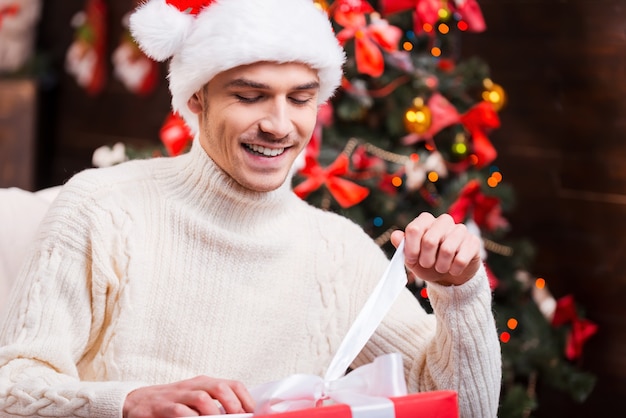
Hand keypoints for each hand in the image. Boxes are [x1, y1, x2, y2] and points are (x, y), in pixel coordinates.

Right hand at [123, 376, 254, 417]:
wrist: (136, 401)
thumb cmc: (171, 403)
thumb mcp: (194, 399)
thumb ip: (214, 404)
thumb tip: (240, 414)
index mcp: (204, 383)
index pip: (232, 384)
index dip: (246, 399)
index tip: (252, 413)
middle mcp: (192, 386)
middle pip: (219, 387)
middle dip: (233, 404)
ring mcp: (176, 396)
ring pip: (201, 398)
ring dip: (214, 413)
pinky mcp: (160, 407)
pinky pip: (179, 411)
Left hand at [390, 212, 480, 285]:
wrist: (450, 275)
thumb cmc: (428, 263)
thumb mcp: (412, 258)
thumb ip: (402, 246)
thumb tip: (395, 235)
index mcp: (426, 221)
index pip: (414, 229)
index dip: (411, 248)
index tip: (412, 259)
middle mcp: (443, 221)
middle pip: (429, 240)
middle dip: (426, 259)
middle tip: (427, 265)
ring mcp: (460, 230)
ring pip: (447, 250)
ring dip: (441, 266)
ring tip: (440, 268)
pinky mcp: (473, 241)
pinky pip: (462, 258)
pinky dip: (455, 269)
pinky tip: (454, 270)